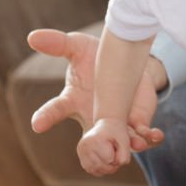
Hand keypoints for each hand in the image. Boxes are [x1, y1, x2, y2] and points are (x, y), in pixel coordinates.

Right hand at [27, 29, 167, 151]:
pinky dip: (148, 139)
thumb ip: (58, 44)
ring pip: (115, 144)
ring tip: (133, 143)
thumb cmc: (94, 56)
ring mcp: (112, 124)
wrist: (126, 62)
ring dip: (125, 145)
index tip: (37, 124)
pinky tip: (153, 135)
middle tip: (97, 145)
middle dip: (93, 147)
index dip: (46, 116)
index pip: (56, 109)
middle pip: (87, 140)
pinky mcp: (133, 124)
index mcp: (72, 100)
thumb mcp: (77, 46)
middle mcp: (90, 117)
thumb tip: (33, 37)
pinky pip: (141, 138)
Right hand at [78, 118, 132, 175]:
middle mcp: (85, 145)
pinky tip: (105, 160)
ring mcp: (81, 150)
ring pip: (95, 170)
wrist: (108, 124)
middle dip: (112, 165)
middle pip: (101, 166)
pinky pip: (91, 169)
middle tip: (117, 155)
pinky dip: (100, 168)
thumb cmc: (117, 133)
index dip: (117, 157)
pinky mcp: (80, 155)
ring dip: (106, 168)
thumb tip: (118, 164)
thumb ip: (125, 155)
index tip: (118, 147)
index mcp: (96, 140)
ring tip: (112, 157)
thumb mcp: (125, 141)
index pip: (109, 159)